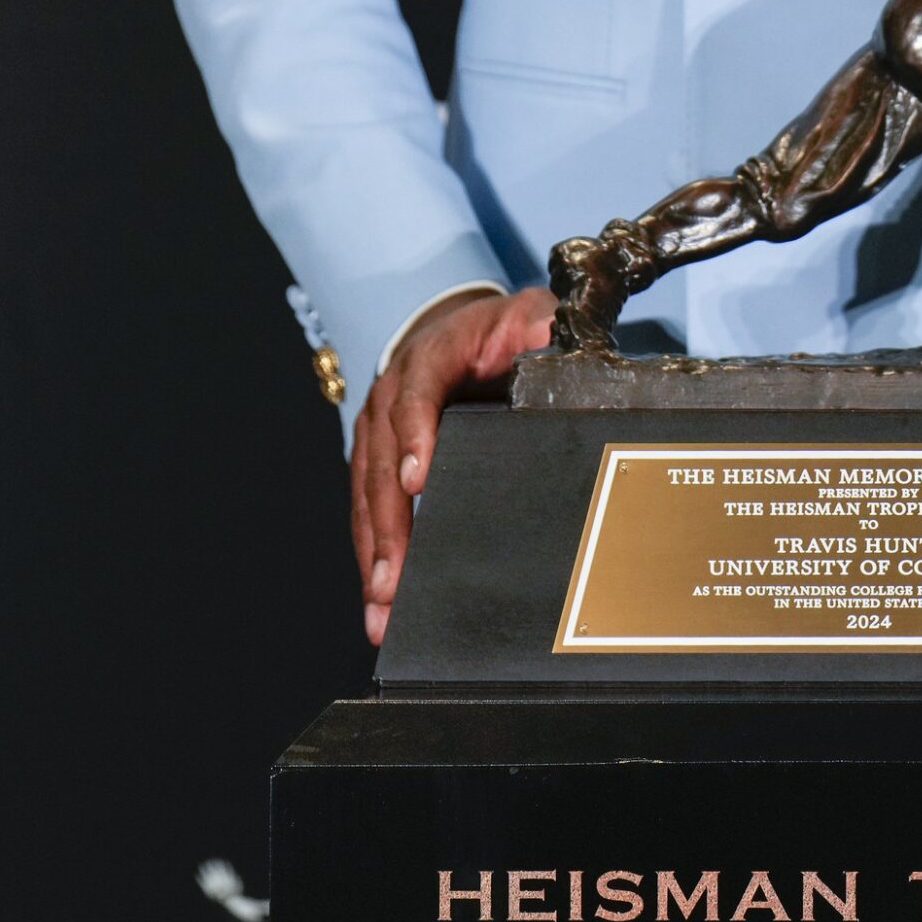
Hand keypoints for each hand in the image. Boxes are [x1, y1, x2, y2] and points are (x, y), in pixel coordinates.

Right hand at [350, 286, 555, 644]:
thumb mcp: (525, 315)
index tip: (417, 480)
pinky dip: (371, 556)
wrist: (459, 328)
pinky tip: (377, 601)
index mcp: (428, 359)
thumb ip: (541, 327)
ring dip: (373, 554)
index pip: (416, 395)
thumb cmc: (496, 330)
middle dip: (389, 525)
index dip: (415, 435)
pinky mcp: (376, 462)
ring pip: (367, 498)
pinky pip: (366, 512)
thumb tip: (555, 339)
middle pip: (382, 463)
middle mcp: (390, 397)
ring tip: (382, 606)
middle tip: (394, 578)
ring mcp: (377, 432)